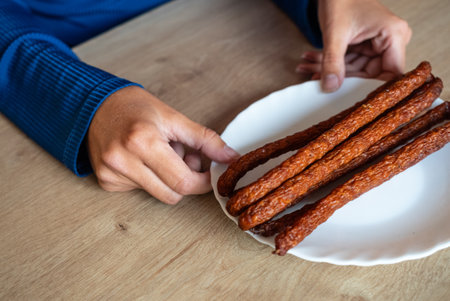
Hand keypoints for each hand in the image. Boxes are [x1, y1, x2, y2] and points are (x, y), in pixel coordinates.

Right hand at [87, 86, 238, 203]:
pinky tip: (141, 159)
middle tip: (183, 156)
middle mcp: (123, 160)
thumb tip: (231, 158)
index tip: (210, 173)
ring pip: (157, 194)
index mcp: (143, 141)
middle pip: (172, 194)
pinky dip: (149, 178)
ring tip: (159, 153)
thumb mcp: (174, 118)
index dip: (203, 182)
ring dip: (166, 179)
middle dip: (186, 181)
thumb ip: (205, 140)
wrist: (95, 104)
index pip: (183, 182)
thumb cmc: (135, 107)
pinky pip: (140, 191)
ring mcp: (111, 174)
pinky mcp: (106, 182)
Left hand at [296, 0, 411, 91]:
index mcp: (394, 35)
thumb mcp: (335, 34)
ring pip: (355, 69)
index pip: (391, 75)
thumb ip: (333, 62)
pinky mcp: (367, 45)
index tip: (349, 97)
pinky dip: (330, 63)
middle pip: (370, 74)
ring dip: (330, 70)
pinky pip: (350, 62)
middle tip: (315, 79)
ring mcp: (379, 44)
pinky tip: (311, 63)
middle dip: (340, 77)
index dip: (371, 88)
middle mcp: (391, 40)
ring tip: (306, 67)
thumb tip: (331, 88)